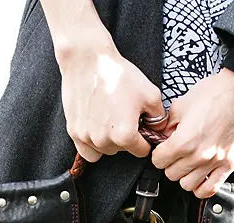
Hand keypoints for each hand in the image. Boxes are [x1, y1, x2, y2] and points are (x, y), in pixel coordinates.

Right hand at [59, 45, 164, 161]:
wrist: (88, 60)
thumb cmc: (118, 74)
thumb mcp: (150, 94)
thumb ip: (159, 118)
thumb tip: (158, 131)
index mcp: (125, 135)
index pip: (141, 151)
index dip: (145, 140)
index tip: (141, 129)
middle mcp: (104, 141)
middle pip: (122, 151)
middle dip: (126, 138)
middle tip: (124, 116)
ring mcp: (87, 138)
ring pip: (105, 151)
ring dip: (110, 141)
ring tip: (110, 119)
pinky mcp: (74, 132)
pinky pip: (88, 152)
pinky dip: (93, 146)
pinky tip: (97, 130)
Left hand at [151, 69, 233, 197]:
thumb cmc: (217, 93)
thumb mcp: (183, 104)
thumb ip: (168, 125)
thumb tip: (162, 137)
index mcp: (184, 141)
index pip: (158, 161)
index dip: (158, 154)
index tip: (163, 150)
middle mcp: (198, 156)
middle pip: (171, 174)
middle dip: (171, 164)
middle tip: (176, 154)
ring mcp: (214, 163)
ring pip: (187, 185)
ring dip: (185, 176)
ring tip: (189, 165)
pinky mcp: (229, 166)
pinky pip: (210, 190)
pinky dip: (202, 188)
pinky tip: (201, 177)